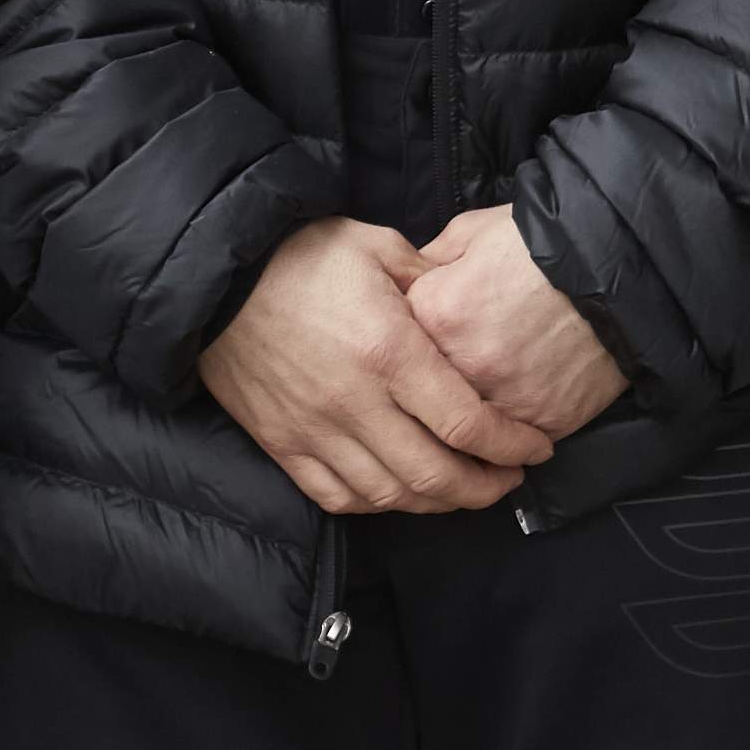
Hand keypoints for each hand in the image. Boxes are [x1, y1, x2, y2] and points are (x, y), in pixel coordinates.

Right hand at [196, 217, 557, 516]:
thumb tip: (462, 303)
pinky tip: (398, 493)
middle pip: (434, 474)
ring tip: (463, 490)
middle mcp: (354, 402)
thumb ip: (429, 279)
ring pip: (388, 495)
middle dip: (483, 487)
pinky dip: (375, 504)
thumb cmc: (299, 252)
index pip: (465, 422)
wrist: (214, 275)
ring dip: (435, 503)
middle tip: (509, 480)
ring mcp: (313, 430)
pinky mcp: (282, 443)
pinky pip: (336, 496)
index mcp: (388, 350)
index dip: (510, 445)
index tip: (535, 448)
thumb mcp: (376, 245)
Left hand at [406, 206, 630, 438]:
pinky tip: (513, 419)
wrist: (617, 268)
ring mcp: (503, 400)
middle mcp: (461, 365)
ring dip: (465, 428)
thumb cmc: (542, 242)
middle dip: (427, 394)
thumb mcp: (473, 232)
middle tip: (440, 387)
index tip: (419, 340)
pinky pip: (511, 444)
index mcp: (435, 313)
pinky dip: (510, 437)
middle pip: (423, 399)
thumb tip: (405, 286)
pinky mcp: (542, 423)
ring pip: (464, 435)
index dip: (405, 343)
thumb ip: (429, 264)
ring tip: (475, 415)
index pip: (394, 345)